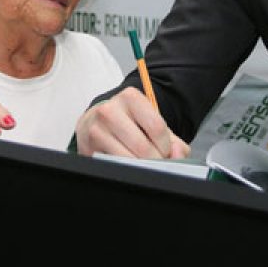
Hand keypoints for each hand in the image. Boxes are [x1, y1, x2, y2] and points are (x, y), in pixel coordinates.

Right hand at [75, 87, 189, 158]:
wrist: (96, 121)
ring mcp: (97, 129)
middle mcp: (110, 110)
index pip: (157, 127)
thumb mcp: (151, 123)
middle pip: (142, 147)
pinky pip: (114, 165)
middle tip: (157, 163)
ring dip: (141, 168)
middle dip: (155, 161)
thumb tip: (178, 156)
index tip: (165, 151)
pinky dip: (125, 169)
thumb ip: (173, 141)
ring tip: (144, 165)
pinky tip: (127, 163)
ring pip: (128, 159)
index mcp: (130, 97)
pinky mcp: (89, 147)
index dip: (166, 146)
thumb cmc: (128, 123)